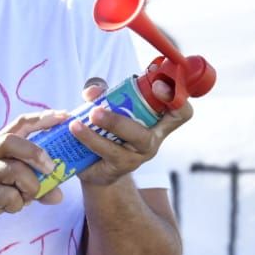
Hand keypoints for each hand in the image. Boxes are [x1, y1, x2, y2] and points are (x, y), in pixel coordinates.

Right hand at [0, 109, 66, 236]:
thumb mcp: (13, 184)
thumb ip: (36, 185)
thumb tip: (59, 196)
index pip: (21, 122)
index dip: (44, 118)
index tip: (65, 116)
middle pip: (14, 141)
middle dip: (37, 154)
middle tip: (51, 169)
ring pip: (16, 171)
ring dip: (30, 188)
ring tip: (26, 197)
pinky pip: (10, 196)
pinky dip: (17, 205)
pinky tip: (9, 207)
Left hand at [70, 77, 192, 187]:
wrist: (95, 165)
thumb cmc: (108, 129)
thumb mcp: (106, 104)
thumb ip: (101, 92)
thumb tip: (92, 91)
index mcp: (157, 123)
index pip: (181, 113)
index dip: (176, 99)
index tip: (158, 85)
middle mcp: (151, 142)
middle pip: (146, 136)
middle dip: (119, 122)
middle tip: (96, 110)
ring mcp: (135, 158)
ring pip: (120, 148)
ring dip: (98, 132)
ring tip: (79, 121)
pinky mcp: (117, 168)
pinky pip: (105, 153)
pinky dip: (87, 138)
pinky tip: (73, 128)